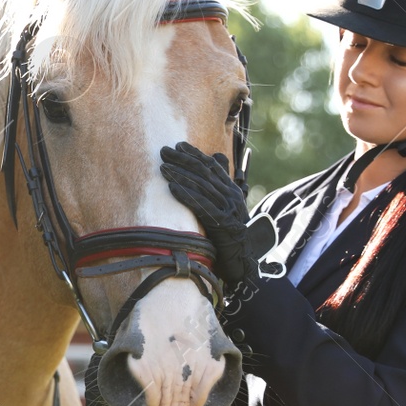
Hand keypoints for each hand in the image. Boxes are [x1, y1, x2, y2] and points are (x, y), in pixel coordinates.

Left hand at [158, 142, 273, 289]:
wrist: (242, 260)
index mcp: (232, 190)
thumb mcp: (226, 205)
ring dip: (180, 175)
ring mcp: (229, 210)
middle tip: (163, 151)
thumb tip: (216, 156)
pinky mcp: (223, 224)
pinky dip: (186, 195)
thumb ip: (220, 183)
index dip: (194, 154)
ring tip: (163, 167)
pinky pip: (202, 206)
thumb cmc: (229, 233)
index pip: (212, 166)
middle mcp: (232, 196)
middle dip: (182, 160)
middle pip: (204, 173)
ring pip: (201, 187)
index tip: (177, 145)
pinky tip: (172, 188)